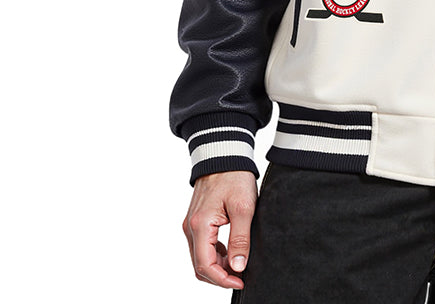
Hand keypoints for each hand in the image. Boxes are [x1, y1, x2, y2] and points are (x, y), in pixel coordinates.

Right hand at [183, 171, 257, 289]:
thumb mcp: (244, 207)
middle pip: (200, 265)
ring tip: (240, 263)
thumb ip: (240, 239)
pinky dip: (215, 255)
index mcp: (200, 225)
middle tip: (241, 276)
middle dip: (220, 276)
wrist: (225, 155)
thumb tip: (237, 267)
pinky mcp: (196, 220)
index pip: (205, 265)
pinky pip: (202, 246)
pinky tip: (231, 252)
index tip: (241, 281)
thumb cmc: (235, 176)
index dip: (222, 279)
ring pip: (200, 257)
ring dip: (218, 266)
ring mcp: (191, 224)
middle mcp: (190, 227)